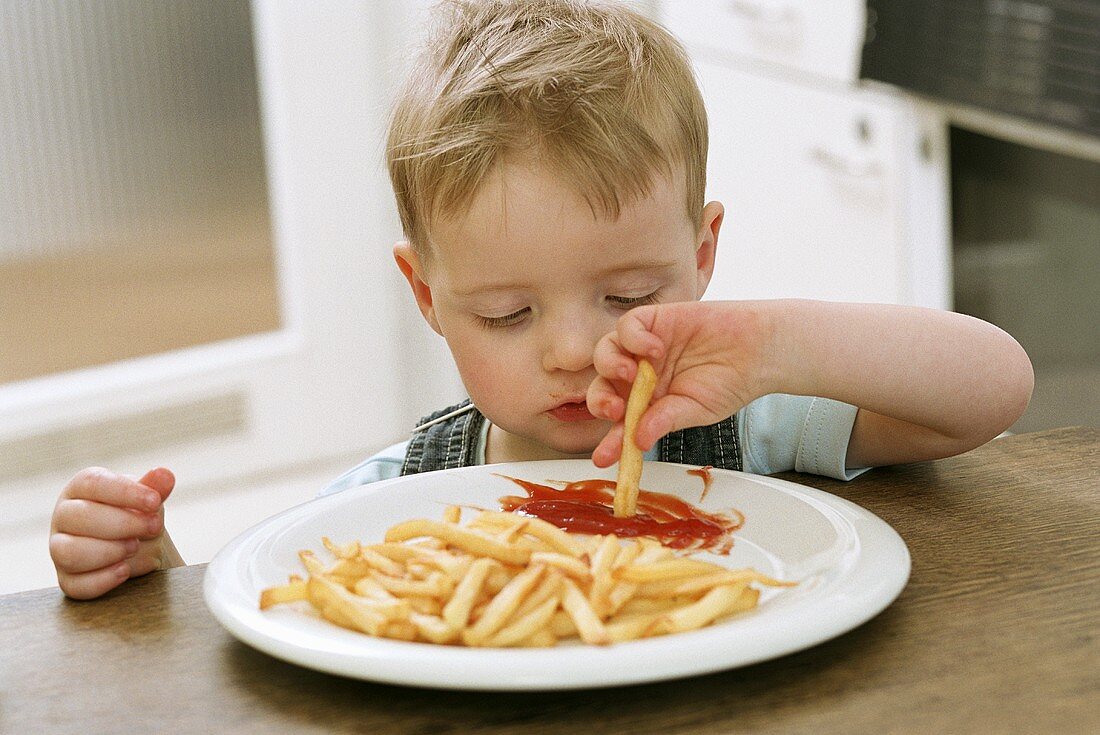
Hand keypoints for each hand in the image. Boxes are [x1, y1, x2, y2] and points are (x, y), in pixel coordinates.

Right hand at [49, 466, 178, 599]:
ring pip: (69, 552)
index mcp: (82, 488)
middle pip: (80, 516)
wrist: (140, 548)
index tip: (155, 502)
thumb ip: (154, 488)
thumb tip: (165, 474)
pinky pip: (75, 585)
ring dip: (109, 551)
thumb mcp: (147, 499)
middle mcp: (64, 516)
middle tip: (153, 527)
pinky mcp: (67, 579)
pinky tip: (125, 570)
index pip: (93, 483)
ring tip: (136, 546)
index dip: (125, 492)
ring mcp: (60, 549)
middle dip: (123, 523)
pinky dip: (103, 579)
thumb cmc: (138, 515)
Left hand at [586, 301, 775, 466]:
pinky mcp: (654, 320)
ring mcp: (643, 347)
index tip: (604, 458)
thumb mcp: (695, 410)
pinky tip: (655, 348)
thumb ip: (665, 421)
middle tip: (617, 409)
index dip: (610, 439)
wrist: (758, 351)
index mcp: (647, 401)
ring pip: (606, 352)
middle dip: (601, 401)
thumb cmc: (729, 382)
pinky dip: (633, 337)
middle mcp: (639, 375)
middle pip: (602, 386)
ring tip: (632, 375)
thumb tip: (639, 440)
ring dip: (611, 366)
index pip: (620, 421)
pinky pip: (628, 326)